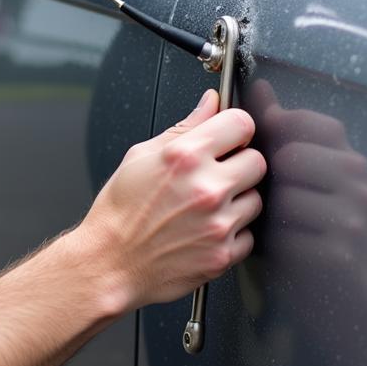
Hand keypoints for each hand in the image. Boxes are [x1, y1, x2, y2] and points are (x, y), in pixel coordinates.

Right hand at [81, 89, 265, 309]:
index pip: (241, 123)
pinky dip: (232, 234)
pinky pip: (248, 235)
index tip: (229, 137)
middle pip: (257, 161)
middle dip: (239, 164)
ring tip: (205, 207)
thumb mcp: (141, 157)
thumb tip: (210, 103)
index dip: (235, 129)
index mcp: (185, 157)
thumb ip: (184, 127)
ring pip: (256, 199)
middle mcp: (206, 188)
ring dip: (237, 201)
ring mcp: (218, 223)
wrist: (109, 262)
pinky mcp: (223, 254)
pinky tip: (205, 231)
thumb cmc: (119, 212)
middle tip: (215, 175)